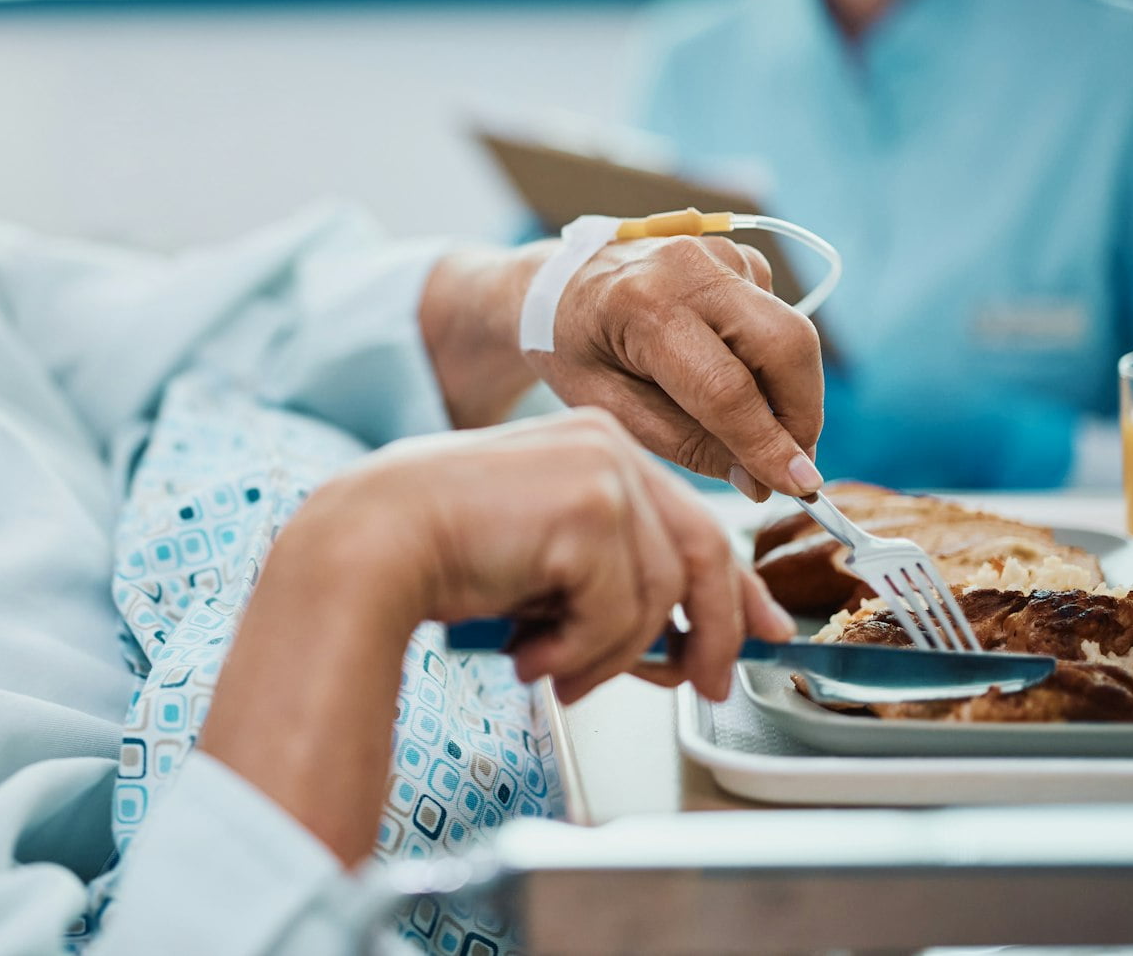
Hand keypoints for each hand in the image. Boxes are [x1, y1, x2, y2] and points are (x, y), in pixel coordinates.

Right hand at [285, 407, 793, 703]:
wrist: (371, 542)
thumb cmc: (437, 552)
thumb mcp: (544, 560)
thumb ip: (610, 578)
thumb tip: (685, 643)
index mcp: (597, 446)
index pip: (692, 522)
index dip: (735, 587)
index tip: (761, 632)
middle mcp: (610, 446)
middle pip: (700, 555)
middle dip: (710, 634)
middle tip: (704, 687)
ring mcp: (605, 472)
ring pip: (658, 597)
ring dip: (607, 656)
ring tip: (550, 668)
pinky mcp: (592, 508)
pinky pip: (619, 613)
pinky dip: (578, 651)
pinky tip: (528, 652)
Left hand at [527, 235, 824, 500]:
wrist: (554, 286)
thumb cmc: (572, 350)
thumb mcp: (609, 409)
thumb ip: (686, 444)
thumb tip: (762, 479)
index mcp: (642, 305)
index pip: (727, 388)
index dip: (770, 444)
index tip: (802, 488)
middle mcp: (688, 267)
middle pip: (786, 344)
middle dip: (802, 415)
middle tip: (789, 467)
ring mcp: (718, 252)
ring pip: (792, 335)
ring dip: (789, 392)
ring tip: (750, 428)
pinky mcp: (736, 256)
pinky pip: (777, 319)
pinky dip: (769, 362)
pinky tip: (726, 372)